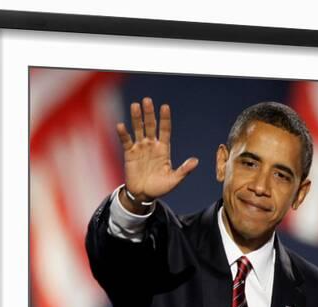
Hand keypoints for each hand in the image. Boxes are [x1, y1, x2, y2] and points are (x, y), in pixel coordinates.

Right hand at [116, 97, 198, 212]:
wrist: (143, 195)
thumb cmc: (160, 187)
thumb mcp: (174, 180)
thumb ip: (184, 170)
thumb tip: (196, 161)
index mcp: (163, 149)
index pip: (165, 130)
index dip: (165, 119)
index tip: (165, 107)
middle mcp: (152, 145)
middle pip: (150, 126)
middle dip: (149, 114)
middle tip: (147, 100)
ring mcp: (140, 148)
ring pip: (138, 129)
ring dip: (137, 118)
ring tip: (135, 105)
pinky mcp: (129, 153)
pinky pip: (126, 141)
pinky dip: (124, 133)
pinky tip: (121, 125)